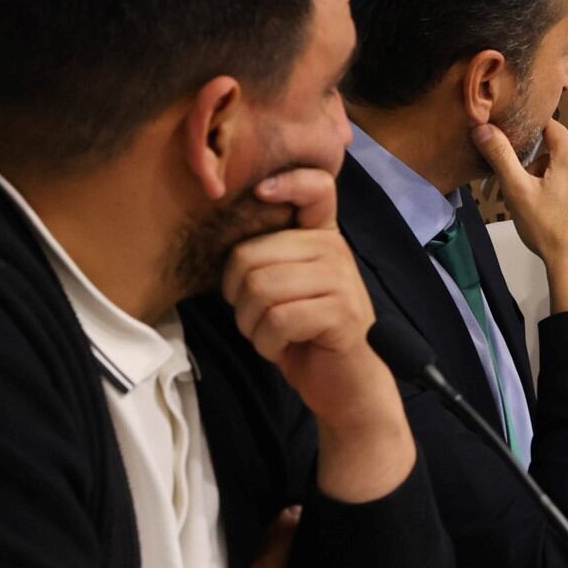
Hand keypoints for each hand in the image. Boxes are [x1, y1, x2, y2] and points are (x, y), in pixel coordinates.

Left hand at [222, 168, 414, 500]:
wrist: (347, 386)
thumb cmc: (306, 335)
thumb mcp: (287, 285)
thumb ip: (269, 254)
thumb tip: (220, 226)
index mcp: (321, 236)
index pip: (317, 186)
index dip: (288, 181)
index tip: (260, 191)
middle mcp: (334, 250)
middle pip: (252, 254)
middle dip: (237, 297)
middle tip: (257, 318)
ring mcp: (341, 281)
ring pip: (260, 288)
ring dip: (250, 324)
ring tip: (270, 334)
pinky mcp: (340, 314)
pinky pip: (277, 319)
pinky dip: (267, 343)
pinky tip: (283, 348)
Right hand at [471, 119, 567, 313]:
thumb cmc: (549, 231)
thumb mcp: (517, 191)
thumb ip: (500, 155)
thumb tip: (484, 128)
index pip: (551, 127)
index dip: (532, 133)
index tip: (520, 147)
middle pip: (561, 153)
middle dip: (543, 168)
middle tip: (529, 194)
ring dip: (560, 183)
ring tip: (548, 211)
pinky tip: (566, 218)